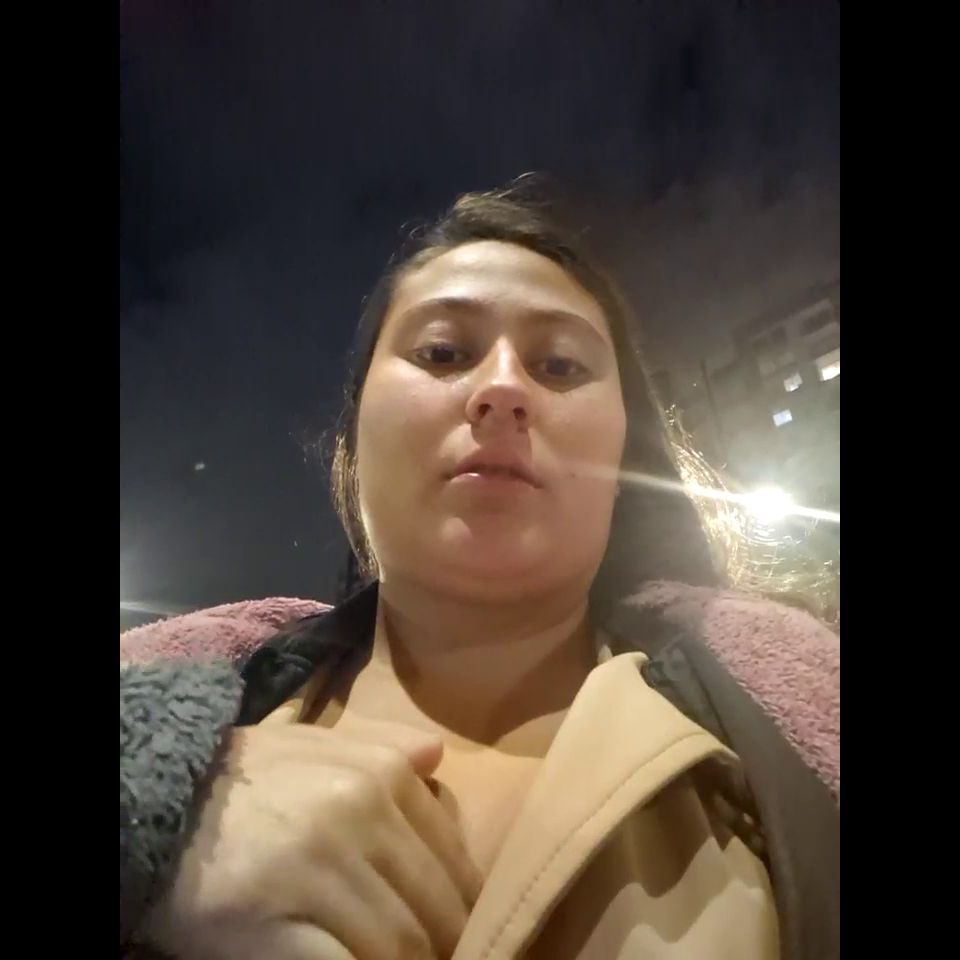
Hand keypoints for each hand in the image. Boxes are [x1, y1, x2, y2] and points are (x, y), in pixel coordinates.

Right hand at [136, 719, 480, 959]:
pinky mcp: (279, 920)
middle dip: (441, 945)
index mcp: (380, 774)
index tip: (451, 928)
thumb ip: (383, 747)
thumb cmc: (248, 777)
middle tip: (432, 957)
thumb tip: (436, 757)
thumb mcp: (316, 744)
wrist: (160, 802)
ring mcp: (321, 867)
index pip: (451, 856)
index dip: (460, 903)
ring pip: (399, 943)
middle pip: (434, 906)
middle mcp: (360, 812)